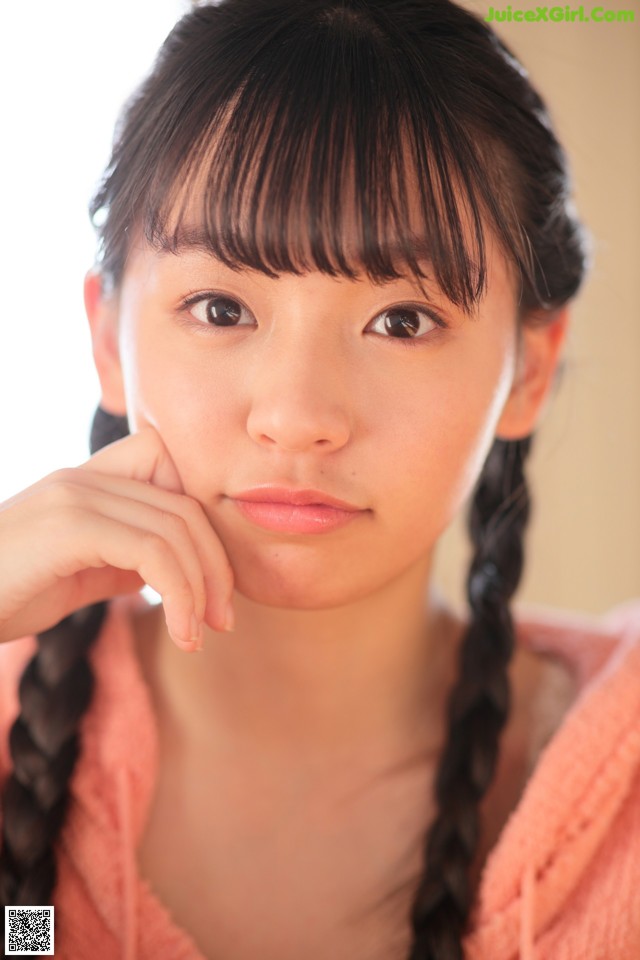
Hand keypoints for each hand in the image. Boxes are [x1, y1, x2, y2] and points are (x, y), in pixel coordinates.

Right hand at [0, 427, 233, 648]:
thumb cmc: (5, 593)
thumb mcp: (77, 572)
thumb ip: (124, 560)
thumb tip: (176, 574)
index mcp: (89, 480)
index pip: (173, 469)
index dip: (200, 521)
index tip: (207, 578)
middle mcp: (85, 477)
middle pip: (186, 505)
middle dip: (216, 566)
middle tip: (223, 620)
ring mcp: (76, 495)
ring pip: (175, 528)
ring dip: (202, 588)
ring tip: (201, 634)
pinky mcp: (70, 524)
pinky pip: (152, 551)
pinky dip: (180, 595)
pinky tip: (181, 632)